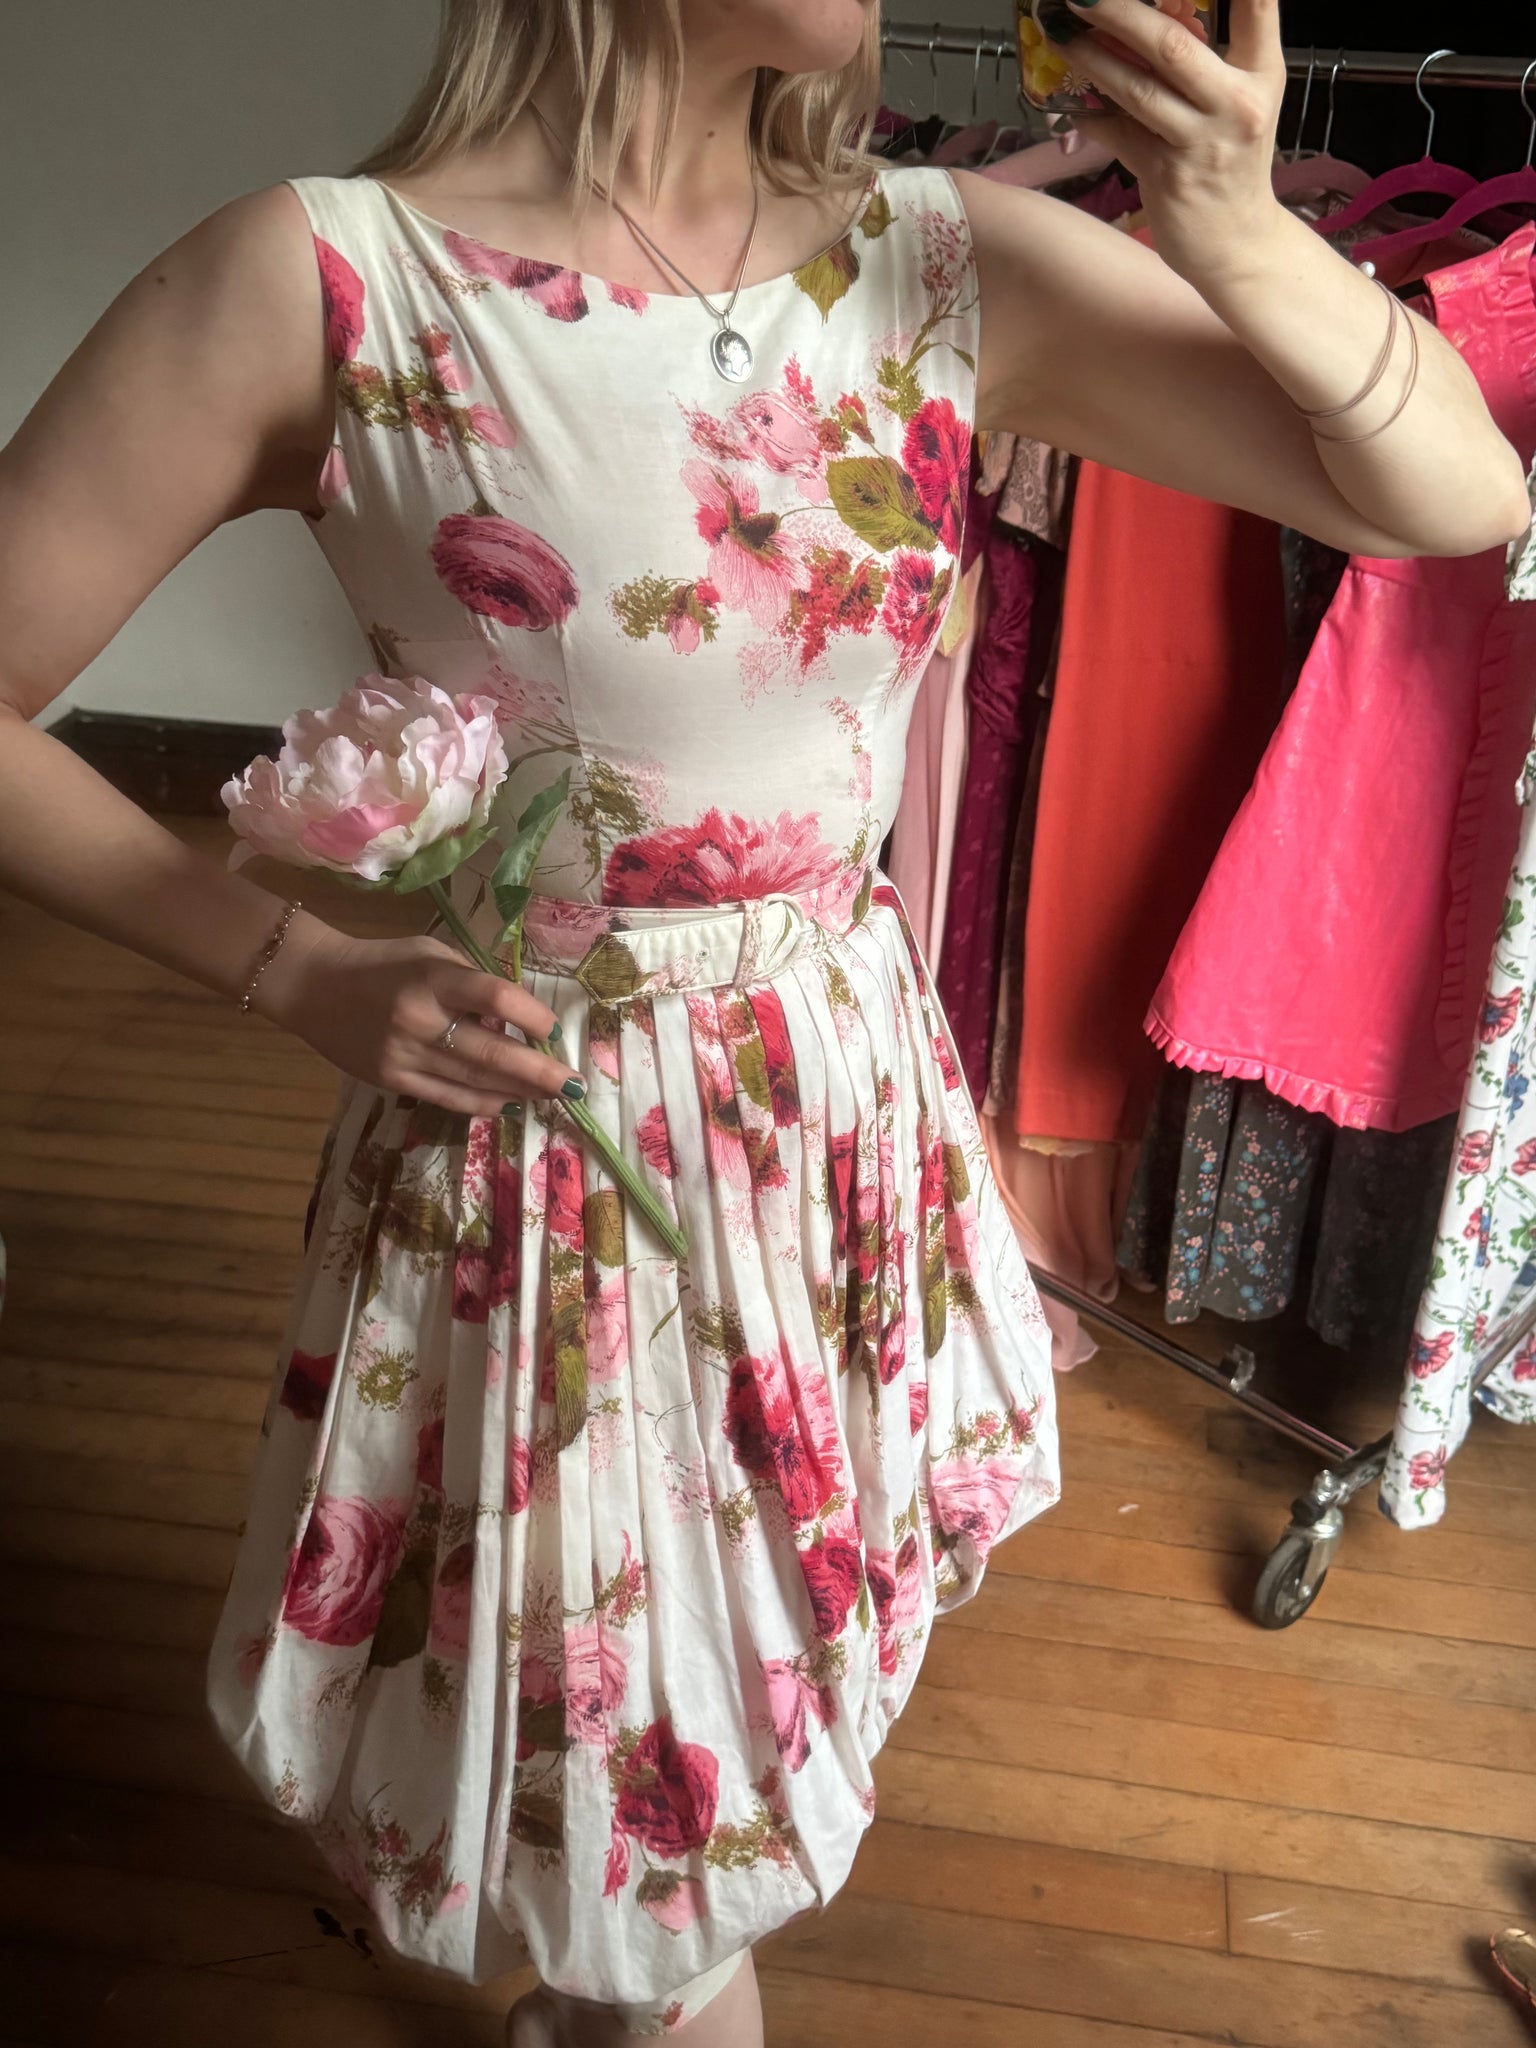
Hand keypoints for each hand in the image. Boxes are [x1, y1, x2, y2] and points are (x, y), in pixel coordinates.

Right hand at [252, 918, 583, 1114]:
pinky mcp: (392, 1079)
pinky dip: (482, 1103)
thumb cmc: (383, 964)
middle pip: (491, 1051)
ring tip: (552, 1098)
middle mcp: (421, 1019)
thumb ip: (471, 982)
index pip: (496, 998)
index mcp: (433, 978)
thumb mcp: (430, 955)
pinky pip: (447, 1097)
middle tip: (573, 1086)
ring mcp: (405, 1054)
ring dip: (518, 1091)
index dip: (532, 1017)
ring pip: (473, 1080)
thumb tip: (515, 1018)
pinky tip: (509, 1106)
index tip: (553, 1030)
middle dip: (539, 1072)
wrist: (313, 985)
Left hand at [1054, 0, 1287, 284]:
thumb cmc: (1232, 163)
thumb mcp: (1237, 101)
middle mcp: (1237, 103)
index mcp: (1263, 72)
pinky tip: (1071, 102)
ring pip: (1138, 89)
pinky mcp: (1167, 177)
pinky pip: (1119, 135)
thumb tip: (1138, 18)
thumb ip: (1205, 60)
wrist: (1238, 244)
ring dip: (1091, 58)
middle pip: (1173, 44)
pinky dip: (1091, 116)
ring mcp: (1201, 142)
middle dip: (1119, 12)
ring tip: (1058, 32)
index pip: (1258, 4)